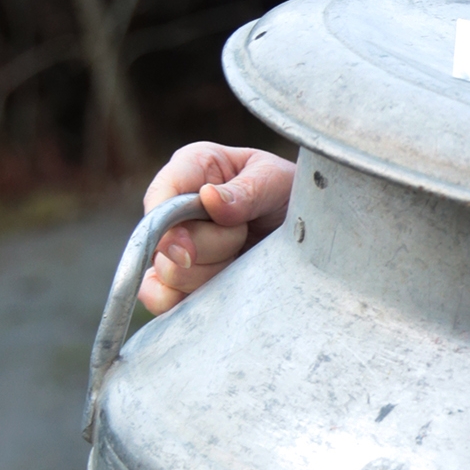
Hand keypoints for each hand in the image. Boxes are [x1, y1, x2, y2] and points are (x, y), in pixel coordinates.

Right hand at [138, 142, 295, 315]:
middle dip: (211, 250)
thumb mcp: (275, 181)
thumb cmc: (288, 191)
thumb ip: (246, 191)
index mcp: (192, 168)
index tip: (189, 253)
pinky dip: (189, 300)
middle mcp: (177, 206)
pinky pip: (163, 299)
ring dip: (213, 273)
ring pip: (169, 276)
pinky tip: (218, 288)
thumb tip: (209, 199)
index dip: (168, 229)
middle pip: (165, 246)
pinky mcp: (182, 278)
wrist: (310, 227)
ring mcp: (176, 244)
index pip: (159, 198)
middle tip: (244, 235)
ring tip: (241, 253)